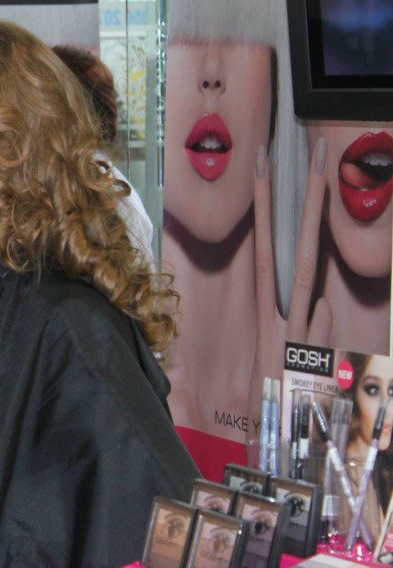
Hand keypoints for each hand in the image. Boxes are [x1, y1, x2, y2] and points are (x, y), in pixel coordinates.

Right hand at [249, 138, 327, 409]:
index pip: (272, 249)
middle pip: (293, 245)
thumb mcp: (295, 362)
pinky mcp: (303, 347)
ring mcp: (293, 324)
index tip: (269, 169)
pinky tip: (322, 301)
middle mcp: (281, 311)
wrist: (273, 442)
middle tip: (307, 153)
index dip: (271, 210)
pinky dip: (319, 311)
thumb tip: (324, 301)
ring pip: (305, 267)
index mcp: (273, 312)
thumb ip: (314, 330)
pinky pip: (313, 319)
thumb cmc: (282, 406)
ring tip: (321, 177)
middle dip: (301, 199)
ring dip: (312, 222)